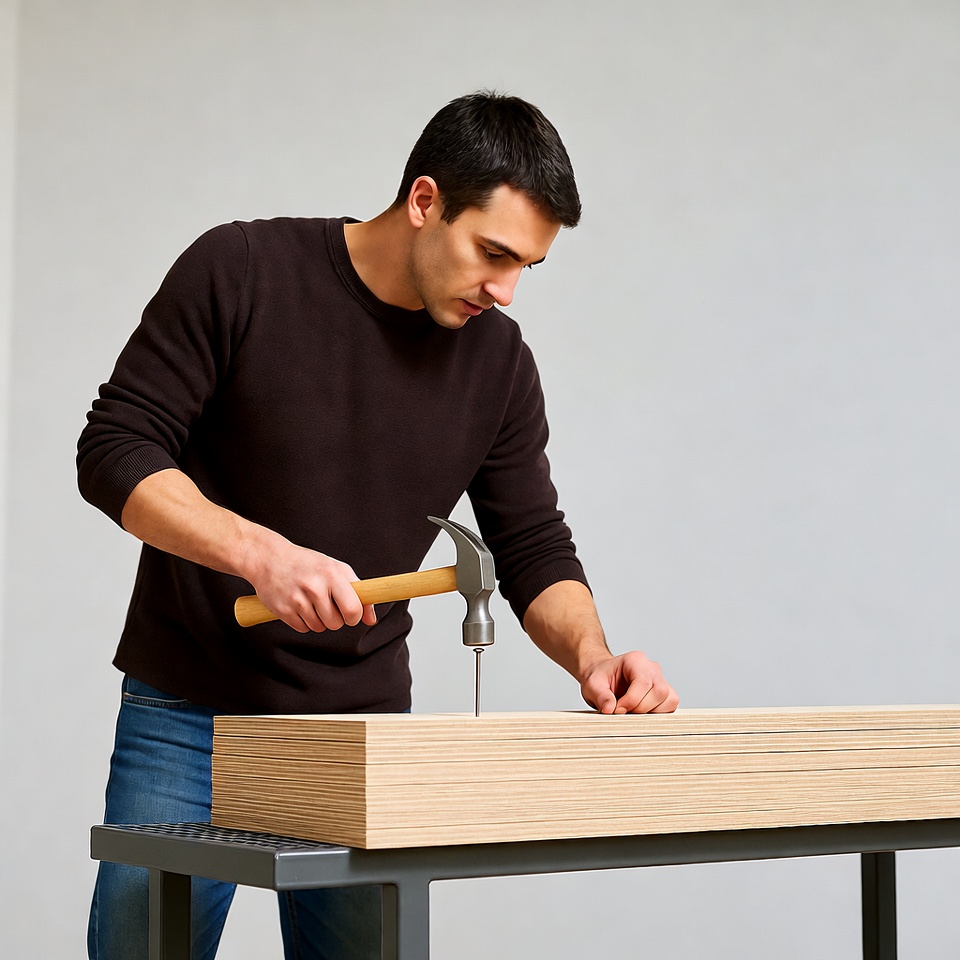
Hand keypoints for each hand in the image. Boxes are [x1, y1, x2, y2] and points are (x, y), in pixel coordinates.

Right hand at [247, 538, 377, 633]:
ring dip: (319, 620)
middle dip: (335, 618)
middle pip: (336, 623)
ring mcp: (297, 599)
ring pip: (319, 628)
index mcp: (331, 574)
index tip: (351, 614)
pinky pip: (303, 629)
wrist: (270, 559)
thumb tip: (371, 619)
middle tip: (326, 603)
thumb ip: (358, 592)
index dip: (354, 616)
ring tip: (311, 602)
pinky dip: (304, 622)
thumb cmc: (307, 564)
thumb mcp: (336, 569)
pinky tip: (299, 605)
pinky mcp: (283, 610)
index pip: (352, 609)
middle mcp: (314, 587)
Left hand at [579, 651, 678, 714]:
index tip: (616, 709)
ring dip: (651, 712)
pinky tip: (641, 713)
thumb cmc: (599, 677)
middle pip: (659, 691)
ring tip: (632, 712)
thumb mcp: (592, 685)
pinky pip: (670, 705)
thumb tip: (610, 710)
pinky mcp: (664, 692)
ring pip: (669, 699)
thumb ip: (601, 697)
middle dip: (641, 708)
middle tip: (624, 711)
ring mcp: (660, 679)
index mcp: (635, 660)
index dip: (631, 701)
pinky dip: (658, 713)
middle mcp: (651, 668)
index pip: (643, 683)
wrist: (601, 676)